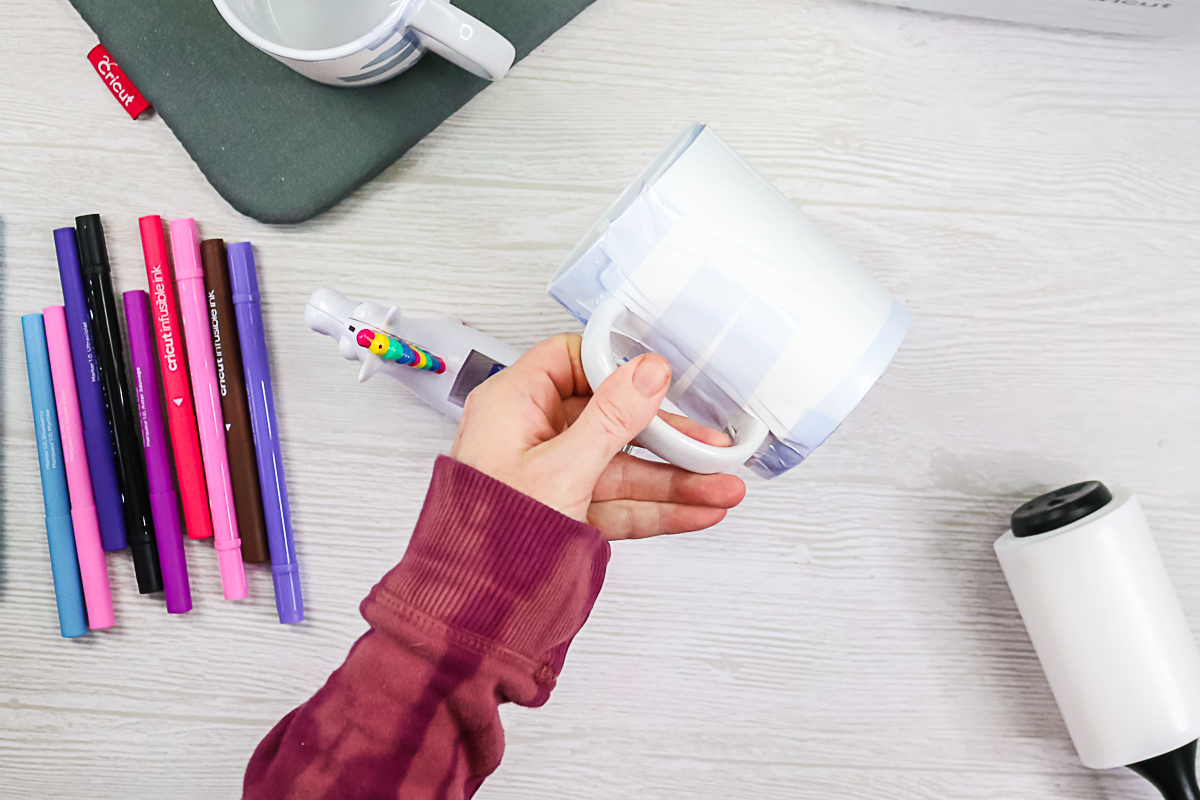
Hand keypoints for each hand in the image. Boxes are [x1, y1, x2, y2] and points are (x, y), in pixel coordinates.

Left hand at [450, 333, 745, 539]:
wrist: (473, 614)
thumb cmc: (490, 537)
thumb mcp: (560, 468)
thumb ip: (610, 418)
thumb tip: (646, 371)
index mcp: (513, 406)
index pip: (571, 362)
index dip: (616, 368)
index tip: (660, 380)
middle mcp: (531, 437)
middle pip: (610, 420)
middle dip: (667, 439)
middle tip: (710, 446)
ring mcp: (552, 478)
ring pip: (623, 468)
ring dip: (674, 480)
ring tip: (721, 487)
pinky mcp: (568, 515)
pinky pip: (619, 504)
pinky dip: (657, 509)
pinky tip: (696, 511)